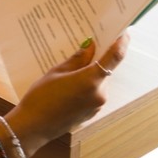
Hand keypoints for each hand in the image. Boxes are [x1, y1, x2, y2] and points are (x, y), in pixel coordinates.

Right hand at [4, 33, 128, 155]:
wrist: (33, 126)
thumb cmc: (41, 97)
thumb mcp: (56, 72)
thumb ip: (77, 59)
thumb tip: (90, 47)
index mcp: (91, 80)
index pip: (115, 57)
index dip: (122, 42)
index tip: (124, 32)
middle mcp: (99, 94)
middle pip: (106, 69)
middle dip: (99, 58)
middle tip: (89, 46)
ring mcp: (97, 105)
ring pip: (99, 81)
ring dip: (91, 72)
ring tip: (73, 66)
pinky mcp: (91, 113)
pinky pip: (94, 92)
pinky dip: (87, 84)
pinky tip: (71, 83)